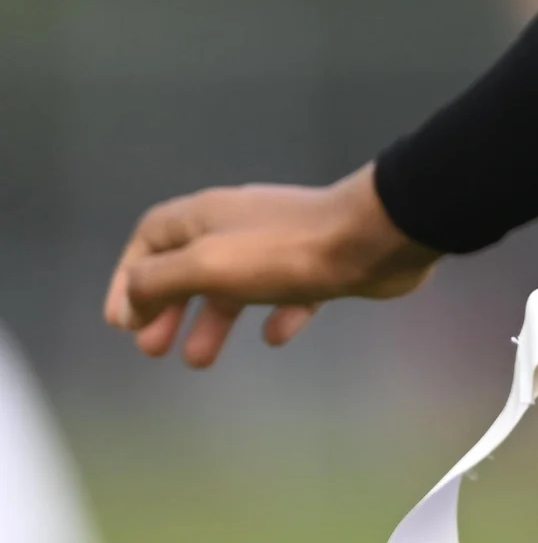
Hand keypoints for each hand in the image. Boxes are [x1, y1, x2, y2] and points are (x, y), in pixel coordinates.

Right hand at [103, 165, 439, 367]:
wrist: (376, 237)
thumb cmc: (283, 251)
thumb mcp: (205, 264)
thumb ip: (158, 281)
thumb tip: (130, 303)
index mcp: (208, 215)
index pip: (151, 237)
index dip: (130, 277)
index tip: (123, 321)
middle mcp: (242, 224)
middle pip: (190, 264)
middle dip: (167, 308)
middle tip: (153, 350)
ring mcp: (284, 243)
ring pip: (235, 284)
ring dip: (213, 321)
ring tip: (199, 360)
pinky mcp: (322, 263)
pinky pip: (289, 293)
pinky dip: (276, 315)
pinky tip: (275, 336)